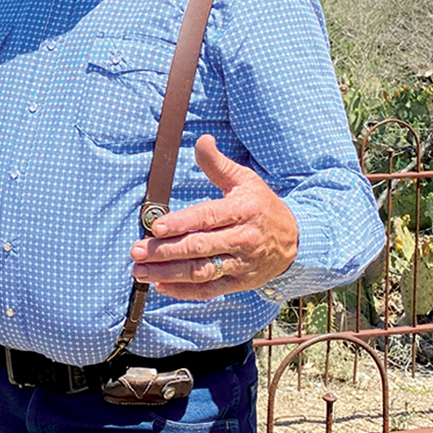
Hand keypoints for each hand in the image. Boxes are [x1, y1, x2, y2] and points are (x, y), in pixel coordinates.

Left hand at [128, 135, 296, 300]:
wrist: (295, 241)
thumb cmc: (262, 205)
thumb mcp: (245, 180)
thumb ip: (218, 164)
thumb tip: (202, 140)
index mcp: (243, 211)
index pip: (209, 217)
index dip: (182, 223)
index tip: (156, 226)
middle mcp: (243, 239)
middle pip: (200, 247)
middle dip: (165, 251)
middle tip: (137, 250)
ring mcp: (242, 264)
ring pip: (202, 272)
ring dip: (169, 273)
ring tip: (140, 271)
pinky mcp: (240, 283)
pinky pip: (210, 291)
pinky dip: (184, 291)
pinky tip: (160, 286)